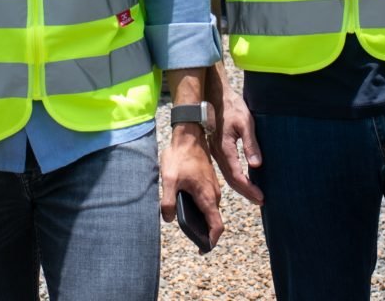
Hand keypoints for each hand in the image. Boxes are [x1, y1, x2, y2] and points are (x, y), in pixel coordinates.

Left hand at [160, 125, 224, 247]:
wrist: (189, 136)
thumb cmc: (180, 156)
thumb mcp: (169, 180)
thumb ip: (168, 202)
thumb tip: (168, 218)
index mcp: (207, 197)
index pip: (216, 226)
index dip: (211, 241)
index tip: (202, 248)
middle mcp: (214, 194)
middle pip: (213, 220)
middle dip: (204, 231)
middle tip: (188, 234)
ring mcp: (213, 187)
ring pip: (210, 209)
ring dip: (201, 218)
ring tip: (184, 219)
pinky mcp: (209, 181)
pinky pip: (207, 200)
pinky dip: (200, 207)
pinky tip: (185, 203)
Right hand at [207, 66, 262, 204]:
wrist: (215, 96)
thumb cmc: (232, 107)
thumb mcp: (246, 122)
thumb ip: (251, 144)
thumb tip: (256, 165)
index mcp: (226, 148)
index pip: (237, 175)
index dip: (249, 188)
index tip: (261, 197)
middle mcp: (219, 153)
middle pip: (231, 180)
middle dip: (246, 192)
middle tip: (260, 201)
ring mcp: (216, 151)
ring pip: (227, 175)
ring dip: (240, 186)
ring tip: (254, 195)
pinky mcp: (217, 148)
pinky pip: (225, 168)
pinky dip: (235, 178)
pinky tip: (243, 180)